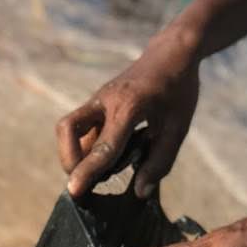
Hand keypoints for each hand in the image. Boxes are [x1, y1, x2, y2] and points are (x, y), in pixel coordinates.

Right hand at [57, 28, 200, 197]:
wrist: (171, 54)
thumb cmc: (178, 91)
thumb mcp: (177, 128)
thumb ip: (159, 162)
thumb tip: (141, 192)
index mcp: (130, 107)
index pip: (103, 146)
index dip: (88, 171)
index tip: (74, 191)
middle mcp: (105, 101)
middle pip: (68, 130)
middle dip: (70, 160)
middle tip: (87, 181)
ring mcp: (97, 99)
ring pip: (70, 129)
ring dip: (75, 154)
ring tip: (100, 170)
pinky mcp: (96, 102)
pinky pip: (80, 127)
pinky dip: (86, 146)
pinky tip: (108, 155)